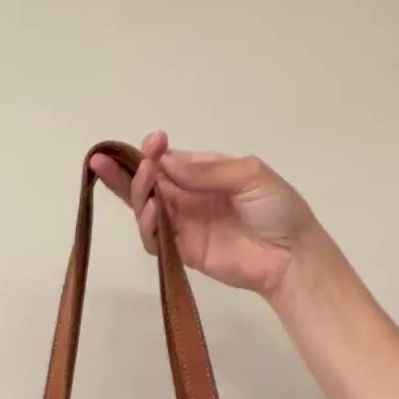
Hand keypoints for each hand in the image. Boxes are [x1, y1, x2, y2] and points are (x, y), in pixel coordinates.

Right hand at [89, 131, 319, 298]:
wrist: (292, 256)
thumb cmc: (278, 209)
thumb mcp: (250, 175)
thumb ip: (209, 170)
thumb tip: (166, 161)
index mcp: (205, 173)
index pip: (168, 160)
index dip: (153, 151)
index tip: (153, 142)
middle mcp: (189, 197)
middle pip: (147, 183)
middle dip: (125, 171)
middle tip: (107, 161)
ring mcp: (183, 225)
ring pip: (144, 209)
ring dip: (137, 195)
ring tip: (146, 184)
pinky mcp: (182, 252)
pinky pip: (154, 239)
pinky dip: (147, 226)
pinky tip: (151, 212)